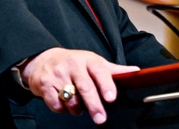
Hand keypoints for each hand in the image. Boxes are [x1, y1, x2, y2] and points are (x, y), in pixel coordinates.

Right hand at [20, 47, 138, 123]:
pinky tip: (64, 103)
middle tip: (101, 118)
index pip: (99, 71)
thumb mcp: (93, 62)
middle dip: (94, 104)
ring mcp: (58, 75)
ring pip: (71, 99)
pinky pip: (56, 104)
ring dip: (77, 108)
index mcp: (88, 60)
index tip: (111, 98)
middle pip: (85, 87)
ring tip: (78, 105)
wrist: (42, 59)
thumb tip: (136, 72)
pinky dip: (62, 109)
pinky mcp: (45, 85)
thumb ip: (113, 70)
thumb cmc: (74, 63)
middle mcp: (73, 65)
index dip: (106, 84)